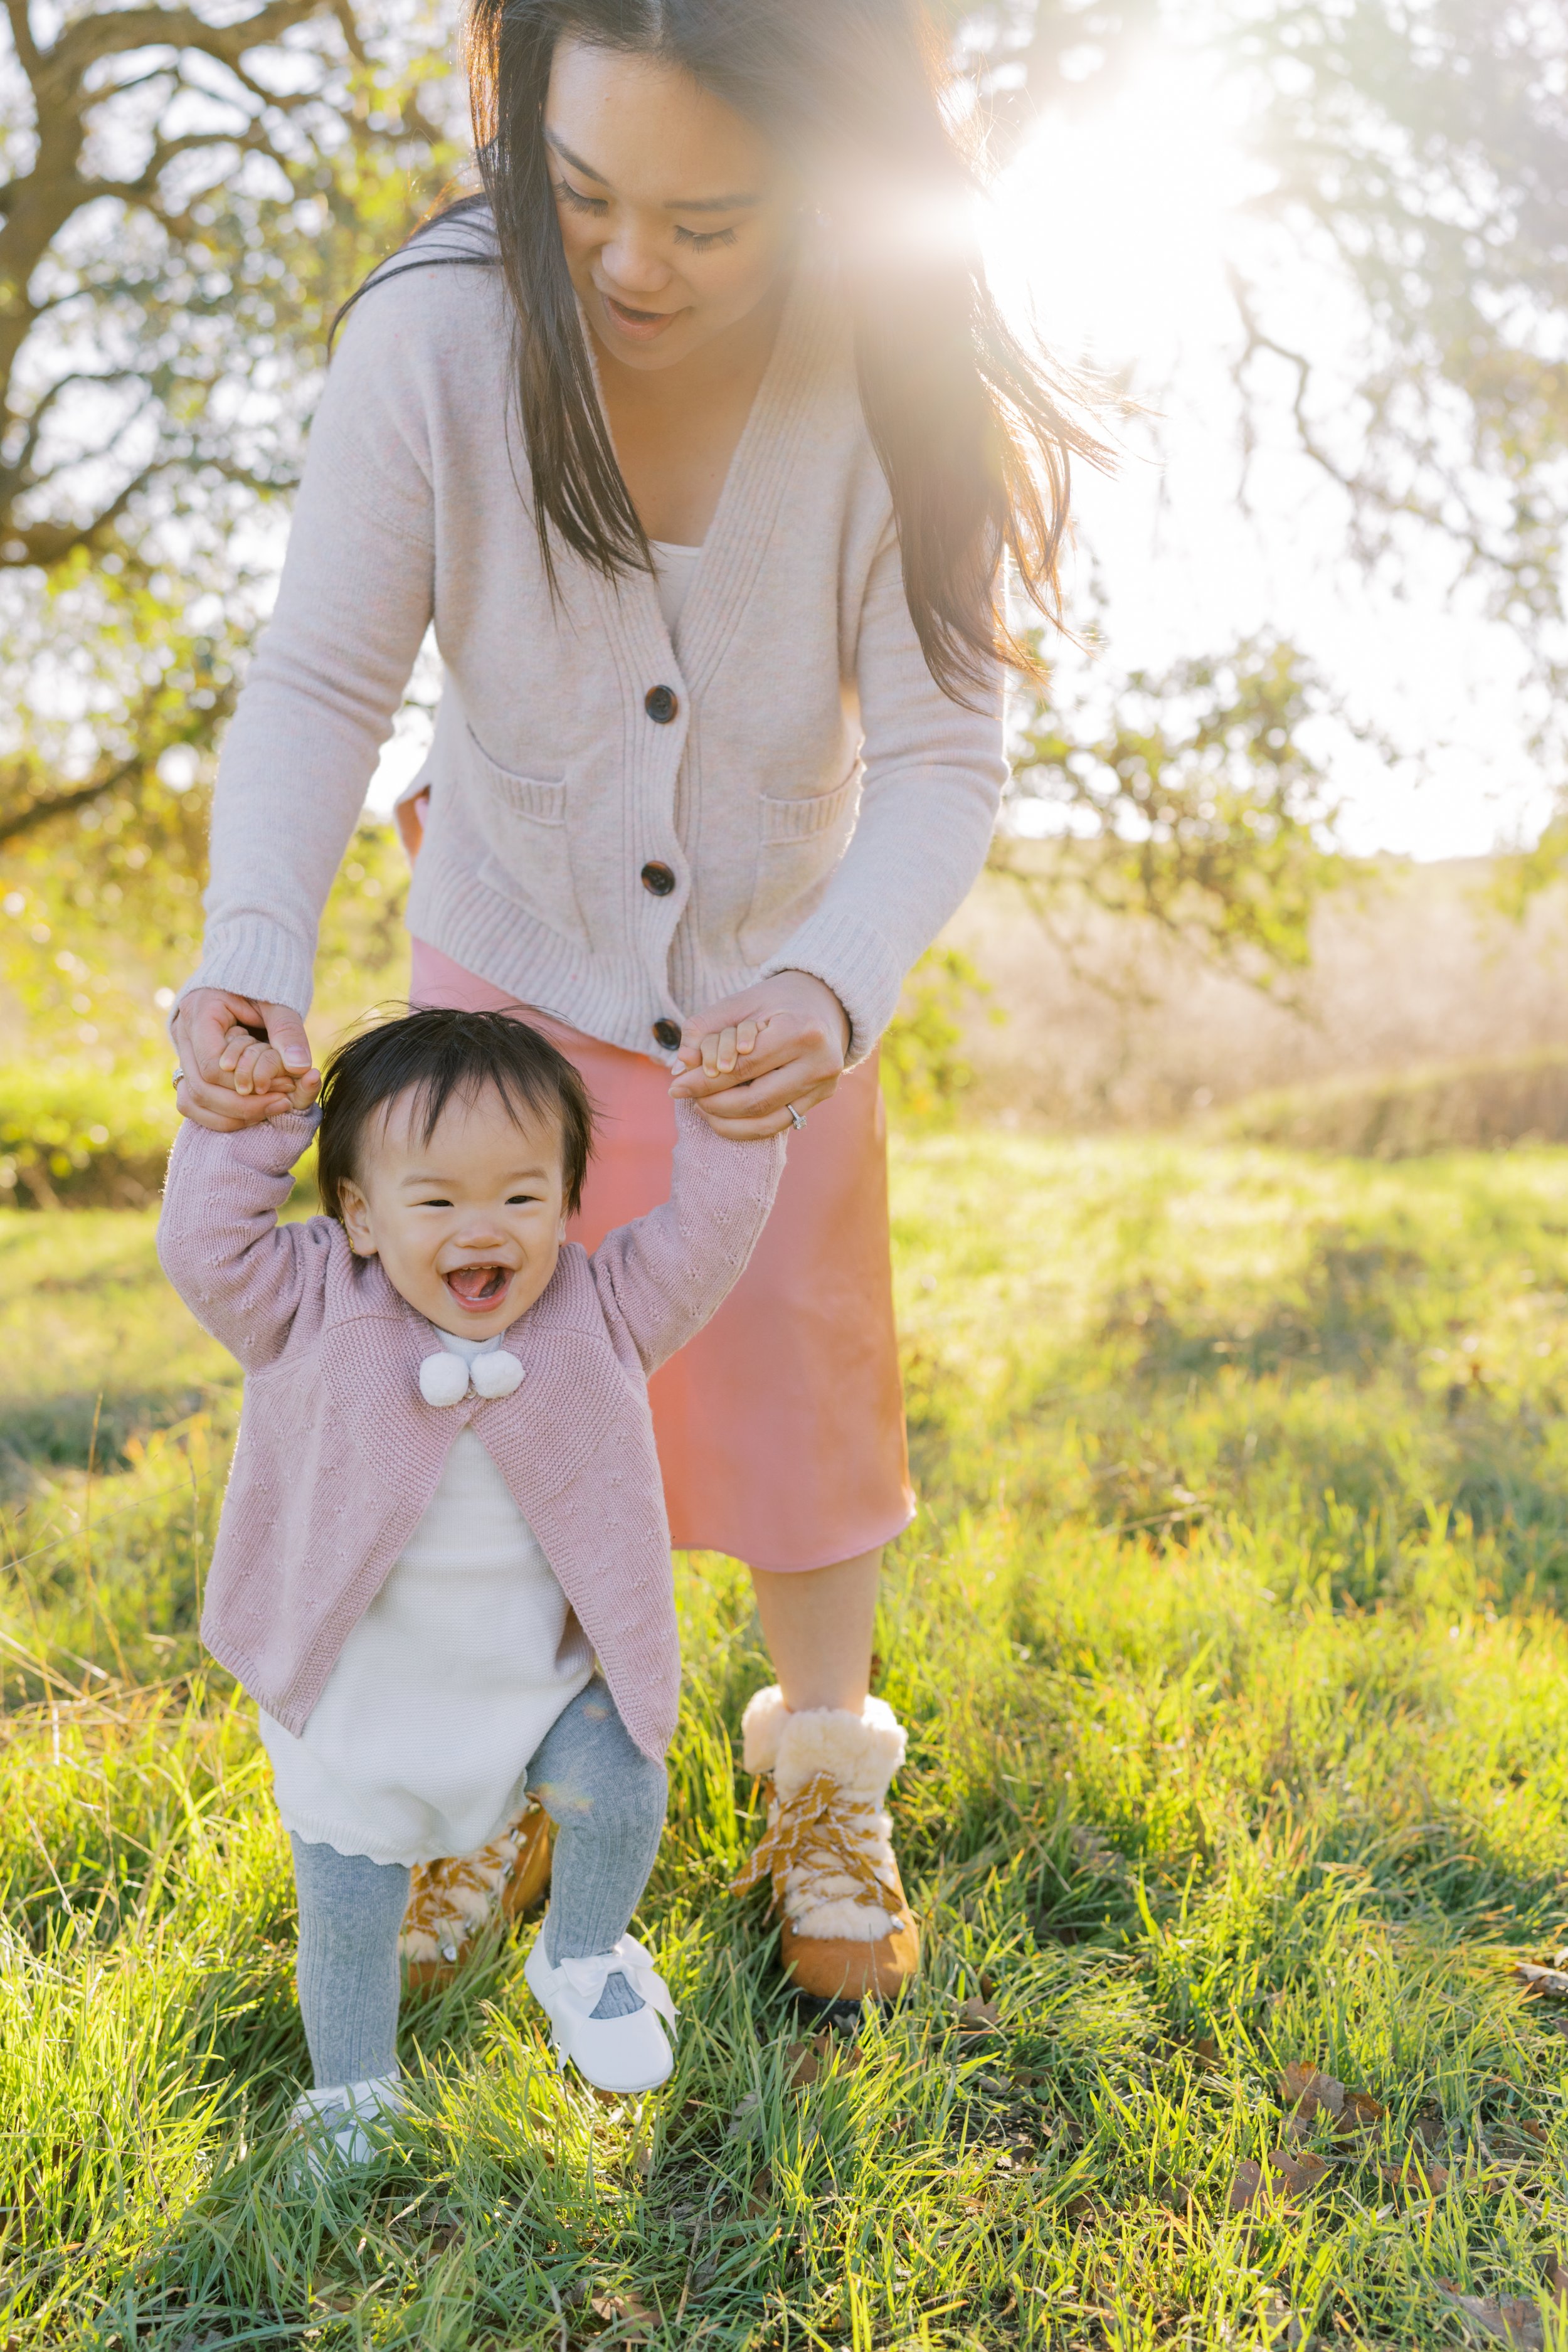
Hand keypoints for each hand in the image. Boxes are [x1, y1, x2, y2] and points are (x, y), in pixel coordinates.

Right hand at [171, 988, 319, 1131]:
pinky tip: (253, 1112)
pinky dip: (221, 1113)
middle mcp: (183, 1033)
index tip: (283, 1089)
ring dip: (231, 1115)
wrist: (247, 972)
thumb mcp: (279, 1002)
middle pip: (200, 1088)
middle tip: (282, 1105)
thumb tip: (301, 1068)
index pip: (212, 1065)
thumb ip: (288, 1031)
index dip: (245, 1084)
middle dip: (242, 1106)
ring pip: (192, 1100)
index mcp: (200, 1011)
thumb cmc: (264, 984)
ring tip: (270, 1109)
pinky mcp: (190, 1065)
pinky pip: (193, 1100)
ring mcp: (182, 1051)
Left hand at [668, 971, 848, 1138]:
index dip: (705, 1080)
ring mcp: (823, 1085)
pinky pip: (777, 1125)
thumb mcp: (740, 1003)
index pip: (744, 1067)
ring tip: (701, 1107)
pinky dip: (745, 1128)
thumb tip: (679, 1067)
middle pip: (755, 1099)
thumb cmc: (775, 1001)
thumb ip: (705, 1029)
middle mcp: (819, 1063)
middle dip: (713, 1102)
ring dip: (726, 1119)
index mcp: (802, 1031)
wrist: (822, 1003)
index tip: (676, 1085)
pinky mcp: (819, 1099)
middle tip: (686, 1096)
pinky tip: (722, 1118)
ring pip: (766, 1120)